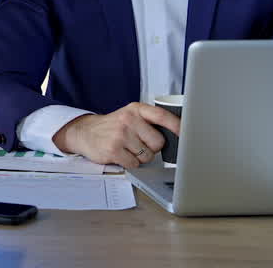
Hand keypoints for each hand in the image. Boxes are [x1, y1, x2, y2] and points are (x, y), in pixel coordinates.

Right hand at [52, 103, 179, 168]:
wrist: (84, 132)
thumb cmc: (112, 126)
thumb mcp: (129, 115)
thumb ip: (149, 121)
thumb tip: (177, 135)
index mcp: (135, 109)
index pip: (162, 116)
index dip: (177, 126)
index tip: (188, 134)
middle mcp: (128, 119)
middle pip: (158, 142)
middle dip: (152, 148)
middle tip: (139, 144)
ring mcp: (120, 135)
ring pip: (147, 156)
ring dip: (140, 157)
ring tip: (128, 148)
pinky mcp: (113, 150)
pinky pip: (135, 164)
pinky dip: (130, 163)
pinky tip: (121, 155)